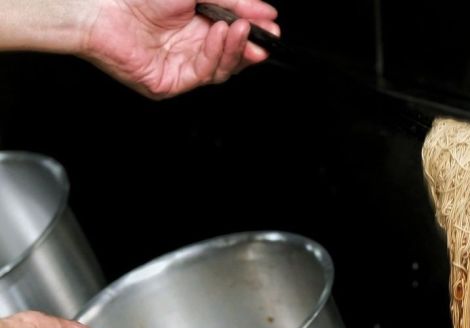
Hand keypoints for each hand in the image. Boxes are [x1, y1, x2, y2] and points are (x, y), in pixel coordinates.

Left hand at [81, 0, 278, 97]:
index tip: (271, 23)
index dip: (254, 30)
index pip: (233, 33)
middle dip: (251, 46)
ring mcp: (182, 66)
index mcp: (196, 23)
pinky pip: (203, 73)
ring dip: (235, 48)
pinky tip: (219, 35)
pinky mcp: (172, 82)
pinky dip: (215, 54)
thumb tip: (263, 10)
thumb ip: (230, 0)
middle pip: (232, 56)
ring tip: (240, 29)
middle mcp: (190, 46)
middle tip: (266, 35)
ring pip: (221, 68)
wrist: (103, 10)